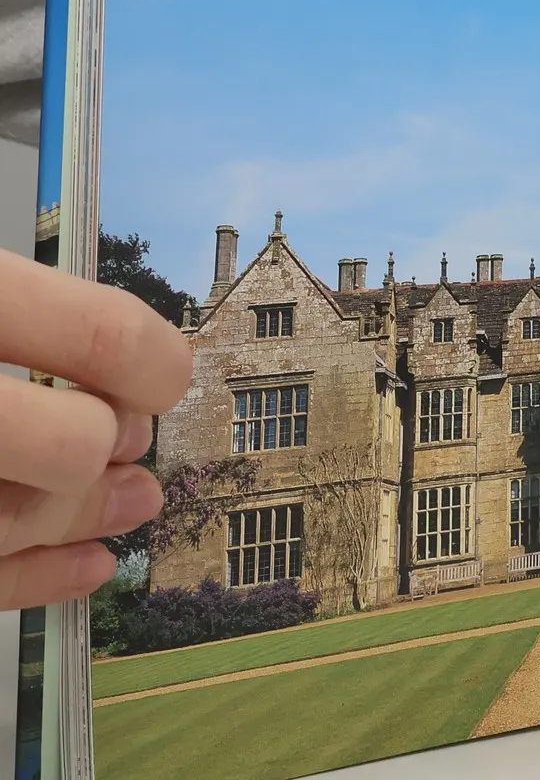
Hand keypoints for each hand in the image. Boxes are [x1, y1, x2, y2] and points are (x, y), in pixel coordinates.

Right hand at [0, 248, 192, 608]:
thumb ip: (40, 314)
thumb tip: (140, 356)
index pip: (103, 337)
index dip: (152, 363)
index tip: (161, 374)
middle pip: (76, 442)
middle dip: (111, 444)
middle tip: (120, 436)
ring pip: (27, 518)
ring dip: (89, 515)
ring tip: (130, 499)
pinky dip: (41, 577)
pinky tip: (90, 562)